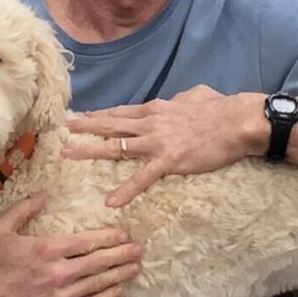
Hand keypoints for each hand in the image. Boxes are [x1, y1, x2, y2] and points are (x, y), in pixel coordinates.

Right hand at [0, 192, 141, 296]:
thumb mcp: (0, 229)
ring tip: (135, 267)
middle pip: (99, 262)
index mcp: (47, 249)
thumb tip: (45, 192)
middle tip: (139, 249)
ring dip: (120, 275)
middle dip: (122, 254)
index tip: (124, 234)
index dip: (109, 237)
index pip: (88, 241)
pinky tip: (118, 291)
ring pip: (99, 284)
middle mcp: (59, 273)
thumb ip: (24, 208)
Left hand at [62, 86, 267, 206]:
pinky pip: (142, 178)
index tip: (82, 116)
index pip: (121, 111)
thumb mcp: (194, 95)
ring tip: (68, 154)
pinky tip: (111, 201)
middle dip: (85, 126)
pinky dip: (125, 190)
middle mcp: (149, 123)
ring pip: (116, 146)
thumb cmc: (218, 107)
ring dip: (90, 150)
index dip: (100, 114)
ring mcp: (156, 142)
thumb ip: (179, 99)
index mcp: (155, 108)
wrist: (234, 121)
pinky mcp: (168, 162)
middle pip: (110, 124)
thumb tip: (177, 99)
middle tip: (63, 128)